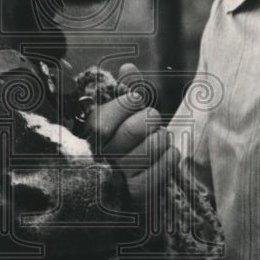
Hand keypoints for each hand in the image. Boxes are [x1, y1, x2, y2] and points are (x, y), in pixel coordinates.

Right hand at [87, 63, 179, 206]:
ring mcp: (118, 176)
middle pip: (138, 126)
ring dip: (162, 138)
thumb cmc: (117, 142)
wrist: (115, 188)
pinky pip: (163, 168)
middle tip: (150, 122)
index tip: (136, 101)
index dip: (131, 101)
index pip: (117, 109)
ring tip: (158, 139)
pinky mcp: (136, 194)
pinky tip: (167, 154)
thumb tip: (129, 65)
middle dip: (150, 119)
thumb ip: (123, 89)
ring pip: (154, 145)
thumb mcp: (115, 114)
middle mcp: (100, 155)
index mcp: (88, 132)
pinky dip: (171, 157)